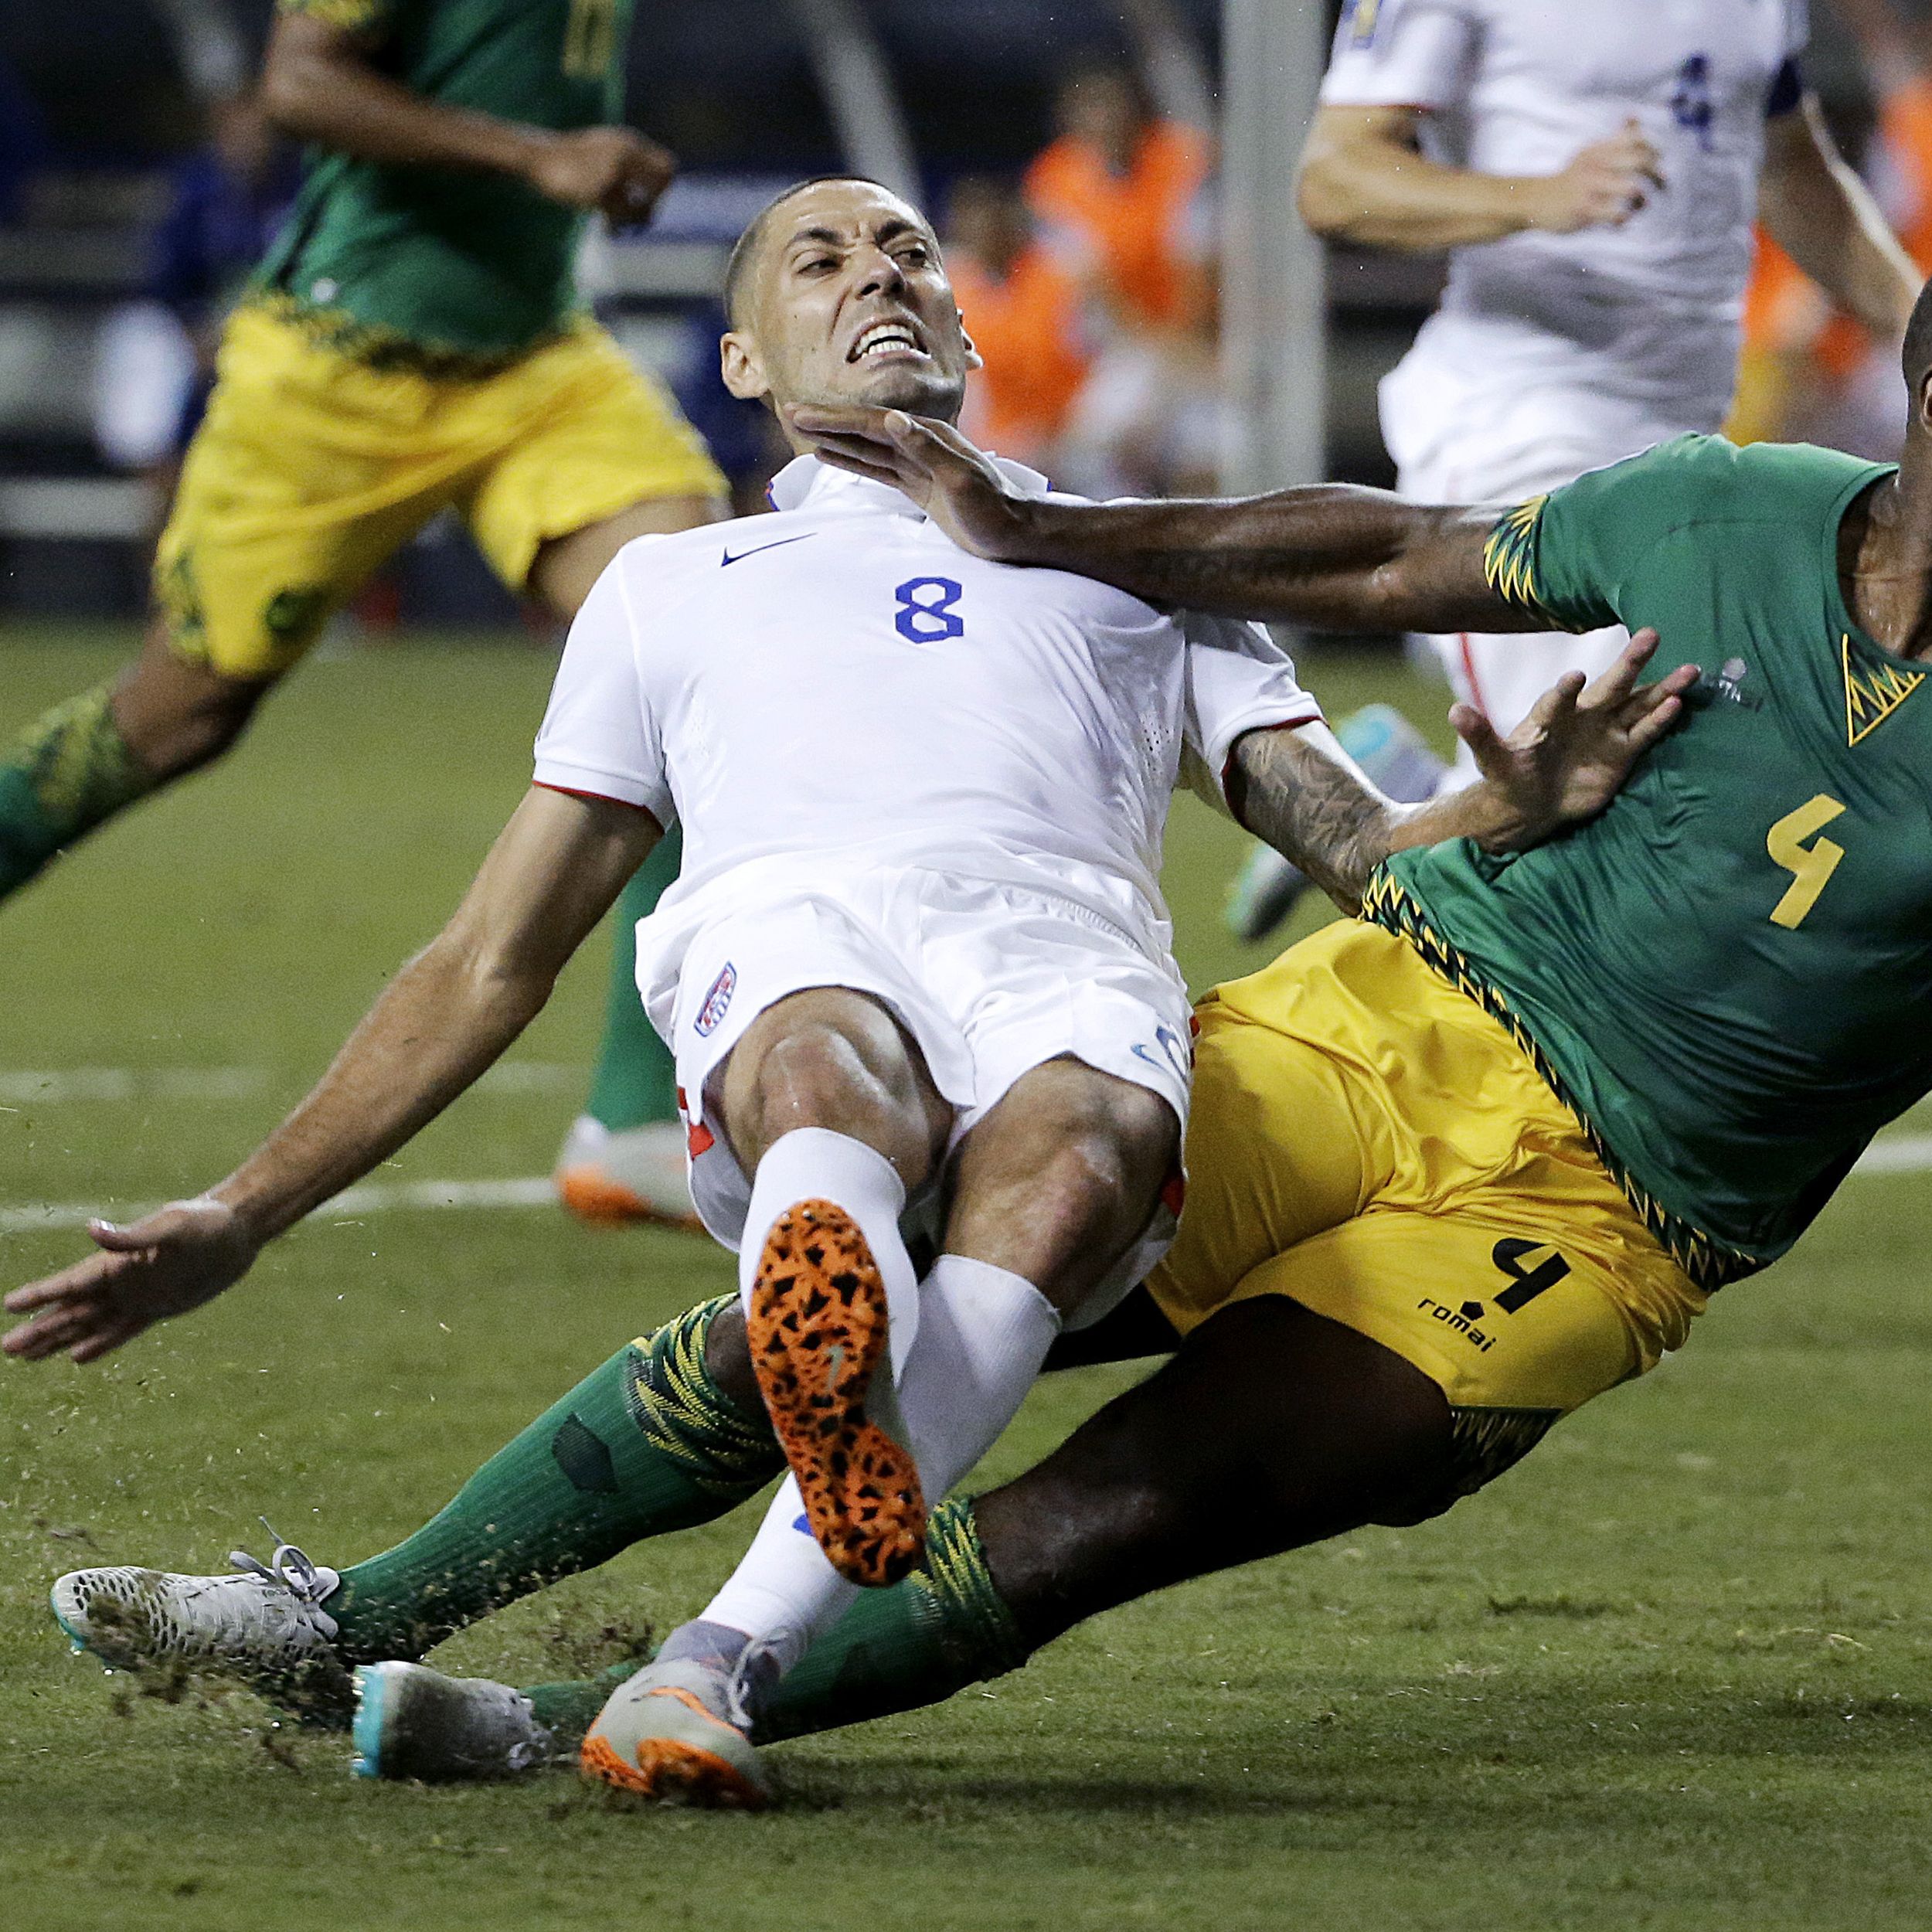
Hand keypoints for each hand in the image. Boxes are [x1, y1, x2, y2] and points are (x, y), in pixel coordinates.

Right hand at [2, 1196, 260, 1364]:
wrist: (238, 1231)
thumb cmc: (206, 1222)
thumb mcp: (172, 1226)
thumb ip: (132, 1235)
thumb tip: (92, 1228)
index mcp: (117, 1262)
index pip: (70, 1283)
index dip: (40, 1295)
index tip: (9, 1305)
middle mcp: (121, 1281)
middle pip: (71, 1310)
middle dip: (39, 1329)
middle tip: (6, 1348)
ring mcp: (138, 1296)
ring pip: (89, 1324)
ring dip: (59, 1340)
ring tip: (27, 1355)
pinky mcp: (159, 1308)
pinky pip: (122, 1331)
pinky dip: (99, 1344)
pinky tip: (77, 1357)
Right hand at [522, 127, 675, 223]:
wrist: (538, 157)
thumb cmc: (571, 162)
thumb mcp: (603, 154)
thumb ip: (628, 167)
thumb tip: (654, 201)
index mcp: (629, 142)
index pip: (667, 166)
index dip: (663, 188)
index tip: (646, 200)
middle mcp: (626, 152)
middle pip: (664, 183)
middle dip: (656, 204)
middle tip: (639, 216)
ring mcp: (614, 169)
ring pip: (643, 205)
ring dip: (634, 219)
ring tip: (617, 224)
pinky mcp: (600, 188)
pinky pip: (621, 216)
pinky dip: (616, 226)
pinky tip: (607, 228)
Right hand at [785, 405, 1041, 559]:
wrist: (1017, 532)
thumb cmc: (993, 508)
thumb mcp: (960, 478)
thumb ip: (927, 448)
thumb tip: (893, 419)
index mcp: (927, 436)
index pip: (872, 422)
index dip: (836, 418)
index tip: (803, 413)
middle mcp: (920, 444)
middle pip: (864, 428)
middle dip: (828, 421)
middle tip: (789, 412)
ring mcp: (918, 465)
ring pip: (867, 447)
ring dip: (835, 438)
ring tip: (802, 430)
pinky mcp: (919, 486)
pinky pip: (878, 469)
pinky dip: (853, 461)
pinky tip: (834, 456)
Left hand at [1454, 629, 1695, 849]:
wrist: (1530, 802)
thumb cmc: (1509, 775)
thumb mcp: (1492, 760)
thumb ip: (1479, 736)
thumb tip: (1455, 711)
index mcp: (1551, 714)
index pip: (1558, 700)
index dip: (1565, 691)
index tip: (1575, 677)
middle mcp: (1583, 715)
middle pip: (1611, 685)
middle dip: (1630, 662)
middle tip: (1650, 634)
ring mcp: (1605, 731)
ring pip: (1638, 703)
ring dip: (1663, 687)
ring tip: (1691, 668)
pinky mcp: (1622, 753)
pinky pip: (1645, 732)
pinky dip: (1661, 720)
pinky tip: (1680, 703)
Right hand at [1527, 120, 1663, 232]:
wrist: (1535, 200)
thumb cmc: (1570, 179)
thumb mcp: (1590, 152)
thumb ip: (1615, 138)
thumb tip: (1634, 116)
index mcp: (1600, 148)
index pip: (1637, 140)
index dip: (1654, 151)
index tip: (1657, 163)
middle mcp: (1597, 163)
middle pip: (1640, 162)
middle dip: (1657, 176)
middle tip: (1662, 188)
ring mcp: (1590, 187)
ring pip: (1632, 188)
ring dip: (1642, 200)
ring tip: (1640, 206)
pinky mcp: (1584, 209)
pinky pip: (1616, 213)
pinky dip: (1625, 218)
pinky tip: (1621, 220)